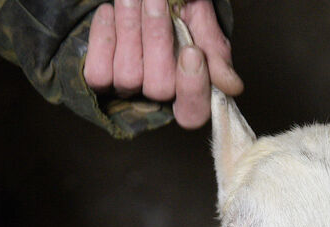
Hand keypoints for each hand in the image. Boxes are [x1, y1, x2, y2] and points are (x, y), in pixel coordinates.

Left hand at [84, 0, 243, 128]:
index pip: (192, 113)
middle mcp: (158, 95)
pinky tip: (110, 12)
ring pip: (127, 77)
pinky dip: (103, 37)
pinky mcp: (100, 79)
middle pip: (159, 89)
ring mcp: (128, 89)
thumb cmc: (179, 6)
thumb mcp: (202, 22)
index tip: (192, 50)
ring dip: (129, 29)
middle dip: (156, 39)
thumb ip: (215, 53)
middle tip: (156, 0)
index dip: (192, 88)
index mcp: (190, 87)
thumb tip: (232, 88)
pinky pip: (97, 74)